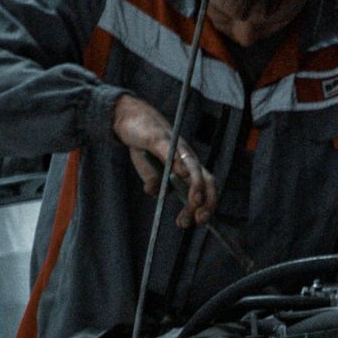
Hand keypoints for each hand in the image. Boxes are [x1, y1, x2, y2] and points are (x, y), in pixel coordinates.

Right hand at [112, 93, 217, 227]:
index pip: (205, 186)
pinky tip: (181, 173)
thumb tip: (155, 193)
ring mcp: (175, 146)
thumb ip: (154, 183)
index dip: (207, 204)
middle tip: (199, 219)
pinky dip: (177, 162)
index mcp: (187, 166)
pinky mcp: (159, 137)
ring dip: (196, 186)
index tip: (200, 221)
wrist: (130, 116)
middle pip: (205, 179)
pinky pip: (170, 150)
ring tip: (195, 202)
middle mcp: (186, 157)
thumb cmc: (143, 144)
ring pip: (192, 166)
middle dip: (206, 200)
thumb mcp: (147, 169)